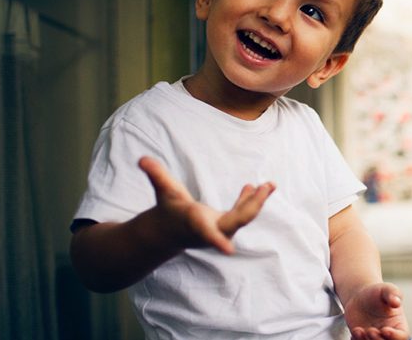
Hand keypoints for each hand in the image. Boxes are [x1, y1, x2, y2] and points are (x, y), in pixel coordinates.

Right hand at [138, 156, 273, 253]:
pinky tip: (258, 186)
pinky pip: (243, 213)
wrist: (170, 231)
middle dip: (254, 204)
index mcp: (196, 223)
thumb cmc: (168, 208)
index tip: (229, 252)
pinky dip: (250, 200)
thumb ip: (156, 175)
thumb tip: (141, 159)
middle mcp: (213, 229)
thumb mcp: (163, 191)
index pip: (207, 233)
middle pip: (238, 220)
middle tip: (268, 185)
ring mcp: (222, 229)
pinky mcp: (227, 225)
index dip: (216, 242)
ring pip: (244, 216)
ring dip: (257, 200)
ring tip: (270, 184)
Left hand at [345, 283, 408, 339]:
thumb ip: (393, 294)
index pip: (402, 336)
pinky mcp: (363, 339)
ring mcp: (375, 338)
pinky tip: (355, 331)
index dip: (395, 336)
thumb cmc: (377, 293)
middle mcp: (388, 334)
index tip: (385, 329)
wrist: (360, 297)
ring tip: (359, 330)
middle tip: (370, 330)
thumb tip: (396, 302)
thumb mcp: (386, 289)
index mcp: (398, 325)